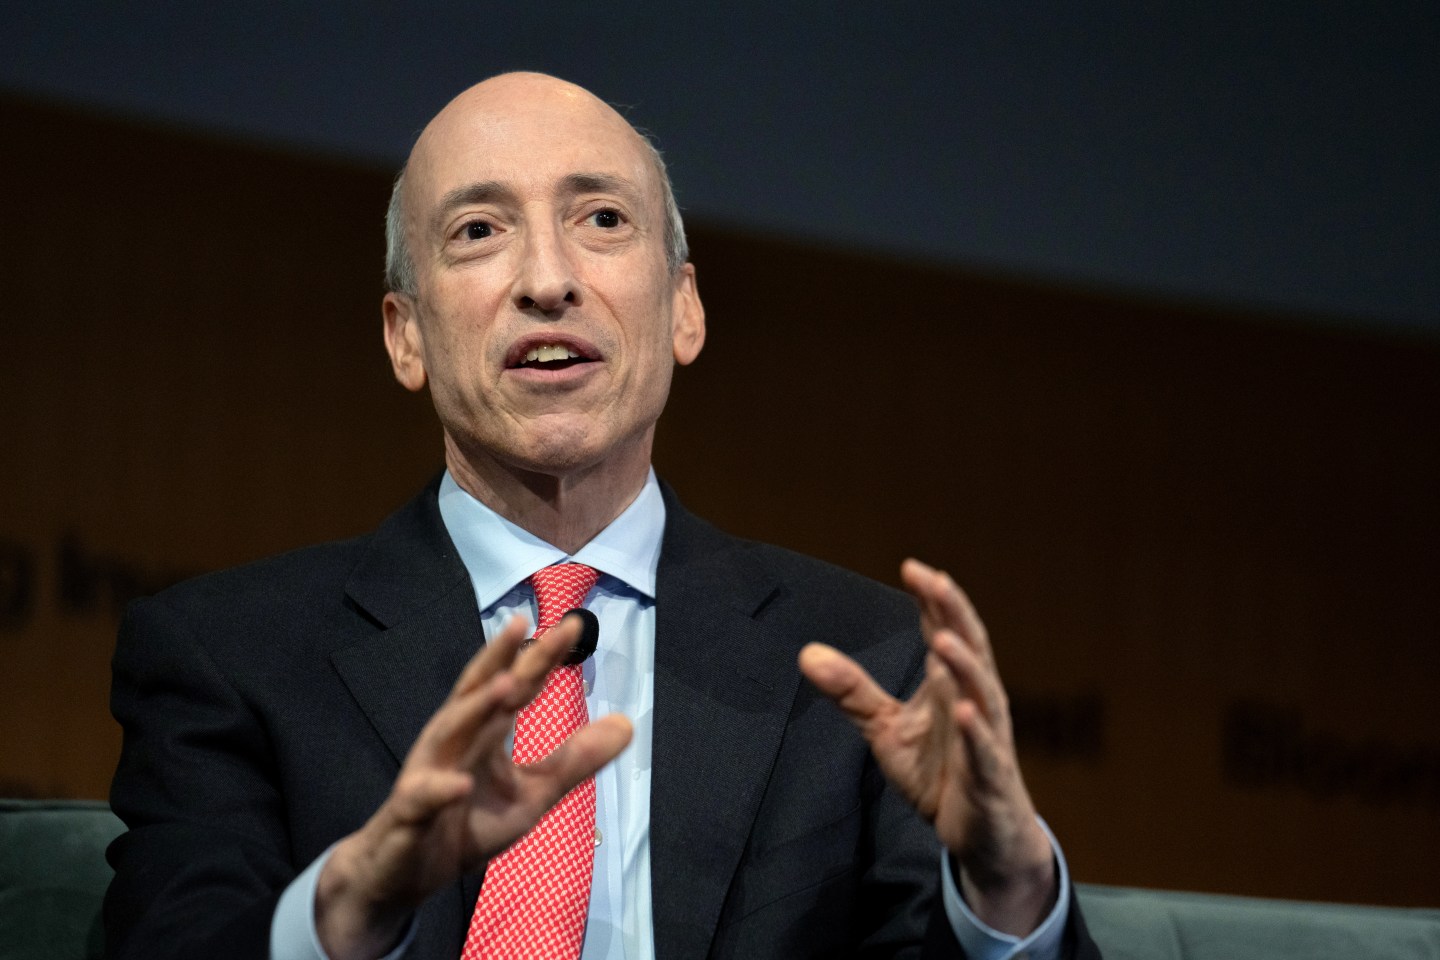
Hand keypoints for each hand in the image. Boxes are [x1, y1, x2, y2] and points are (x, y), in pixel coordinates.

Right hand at [316, 613, 632, 959]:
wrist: (399, 873)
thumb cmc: (464, 824)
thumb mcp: (530, 795)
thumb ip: (573, 760)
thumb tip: (627, 723)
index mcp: (481, 732)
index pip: (512, 685)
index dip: (539, 656)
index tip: (572, 625)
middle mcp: (452, 740)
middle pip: (481, 694)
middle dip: (506, 661)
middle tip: (533, 627)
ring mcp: (426, 773)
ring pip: (450, 732)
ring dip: (476, 708)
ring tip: (507, 684)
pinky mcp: (408, 814)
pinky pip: (422, 799)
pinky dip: (438, 790)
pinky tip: (458, 784)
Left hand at [798, 558, 1054, 935]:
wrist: (979, 834)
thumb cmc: (939, 772)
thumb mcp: (886, 729)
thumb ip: (852, 691)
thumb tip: (806, 654)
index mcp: (949, 684)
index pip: (944, 630)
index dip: (931, 600)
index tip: (910, 567)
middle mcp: (974, 700)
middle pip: (969, 646)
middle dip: (952, 612)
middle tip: (932, 578)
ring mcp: (986, 736)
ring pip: (982, 691)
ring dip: (965, 663)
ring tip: (942, 637)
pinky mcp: (990, 776)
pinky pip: (984, 750)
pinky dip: (975, 729)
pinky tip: (963, 709)